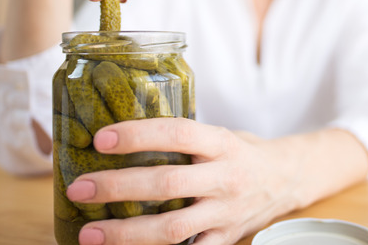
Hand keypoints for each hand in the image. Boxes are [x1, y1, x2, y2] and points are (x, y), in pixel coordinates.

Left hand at [65, 118, 302, 244]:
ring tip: (88, 234)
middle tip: (80, 188)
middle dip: (118, 187)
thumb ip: (183, 137)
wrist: (287, 179)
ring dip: (126, 233)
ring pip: (173, 228)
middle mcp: (225, 177)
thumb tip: (120, 132)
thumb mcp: (219, 134)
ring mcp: (225, 213)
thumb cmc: (242, 152)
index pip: (177, 134)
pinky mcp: (226, 239)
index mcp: (221, 143)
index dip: (139, 135)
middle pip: (167, 183)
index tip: (102, 139)